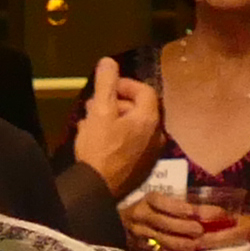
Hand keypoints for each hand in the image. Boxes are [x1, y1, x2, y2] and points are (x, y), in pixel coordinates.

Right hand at [71, 60, 165, 193]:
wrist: (97, 189)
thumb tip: (108, 61)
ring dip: (116, 120)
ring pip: (135, 128)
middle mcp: (157, 136)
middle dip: (117, 103)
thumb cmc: (99, 148)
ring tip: (93, 122)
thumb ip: (106, 84)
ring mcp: (151, 154)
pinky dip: (119, 138)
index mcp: (149, 119)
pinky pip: (133, 145)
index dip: (125, 84)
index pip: (145, 91)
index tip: (107, 87)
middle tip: (95, 104)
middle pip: (140, 110)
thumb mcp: (99, 112)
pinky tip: (99, 142)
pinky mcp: (142, 170)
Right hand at [121, 185, 242, 250]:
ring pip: (165, 241)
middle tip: (201, 230)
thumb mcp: (155, 199)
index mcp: (147, 200)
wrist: (117, 223)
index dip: (180, 208)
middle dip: (186, 228)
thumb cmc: (145, 208)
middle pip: (166, 224)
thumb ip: (175, 203)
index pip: (163, 203)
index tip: (195, 212)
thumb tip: (203, 210)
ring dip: (184, 243)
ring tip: (198, 244)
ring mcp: (141, 234)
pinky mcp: (141, 247)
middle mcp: (142, 216)